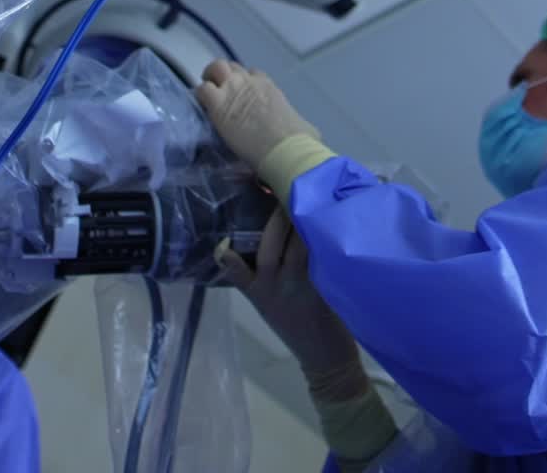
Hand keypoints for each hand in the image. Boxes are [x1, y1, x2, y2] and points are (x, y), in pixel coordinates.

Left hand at [196, 61, 318, 172]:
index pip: (252, 74)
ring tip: (207, 95)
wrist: (286, 149)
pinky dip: (199, 97)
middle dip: (224, 76)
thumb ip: (301, 125)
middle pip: (231, 66)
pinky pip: (201, 90)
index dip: (244, 83)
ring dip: (209, 79)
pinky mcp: (218, 104)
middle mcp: (250, 82)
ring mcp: (233, 89)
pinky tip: (201, 109)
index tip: (241, 96)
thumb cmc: (298, 141)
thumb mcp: (305, 128)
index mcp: (269, 87)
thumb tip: (307, 134)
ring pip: (214, 68)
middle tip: (220, 92)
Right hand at [217, 208, 362, 392]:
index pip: (233, 268)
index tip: (223, 231)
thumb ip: (258, 274)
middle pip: (268, 246)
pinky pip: (317, 254)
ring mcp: (298, 284)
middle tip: (277, 191)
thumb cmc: (293, 325)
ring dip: (298, 221)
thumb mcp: (267, 302)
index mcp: (256, 292)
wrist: (322, 356)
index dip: (226, 252)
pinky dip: (319, 236)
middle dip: (273, 218)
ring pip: (295, 246)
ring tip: (304, 197)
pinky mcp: (321, 284)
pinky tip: (324, 219)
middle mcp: (273, 286)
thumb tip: (257, 234)